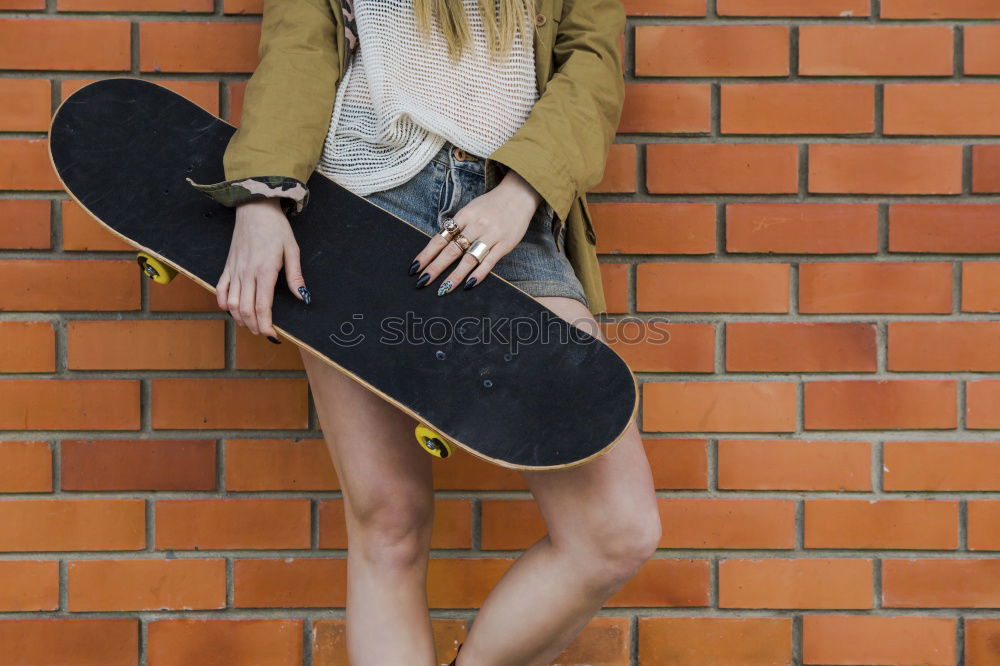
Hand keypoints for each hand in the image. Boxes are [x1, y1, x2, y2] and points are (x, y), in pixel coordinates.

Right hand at [216, 198, 308, 336]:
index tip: (272, 335)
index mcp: (265, 270)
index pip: (262, 306)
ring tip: (250, 325)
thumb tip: (303, 297)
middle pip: (246, 309)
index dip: (266, 324)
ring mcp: (234, 270)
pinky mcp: (227, 266)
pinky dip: (223, 303)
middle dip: (254, 326)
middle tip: (263, 333)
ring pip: (232, 303)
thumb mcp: (292, 250)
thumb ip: (295, 276)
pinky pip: (220, 289)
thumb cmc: (276, 228)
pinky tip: (230, 310)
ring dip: (240, 318)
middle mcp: (247, 273)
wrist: (254, 208)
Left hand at [410, 169, 542, 293]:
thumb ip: (458, 226)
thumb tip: (440, 246)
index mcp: (464, 216)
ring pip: (469, 258)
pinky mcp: (505, 244)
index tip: (415, 267)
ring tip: (443, 289)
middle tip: (422, 282)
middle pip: (452, 250)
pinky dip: (478, 274)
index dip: (427, 254)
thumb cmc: (491, 205)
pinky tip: (468, 284)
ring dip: (455, 276)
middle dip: (436, 267)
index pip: (441, 238)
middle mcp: (476, 226)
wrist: (519, 194)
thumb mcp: (471, 209)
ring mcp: (491, 235)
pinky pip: (489, 262)